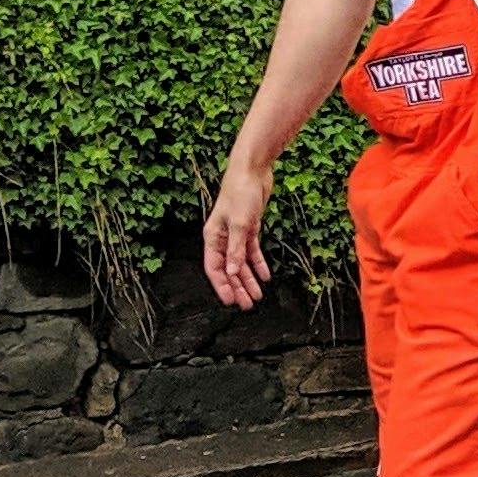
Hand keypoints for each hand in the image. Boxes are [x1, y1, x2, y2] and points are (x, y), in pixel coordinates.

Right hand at [202, 158, 274, 307]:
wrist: (252, 172)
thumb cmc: (241, 193)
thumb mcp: (241, 223)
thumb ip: (236, 248)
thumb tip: (232, 272)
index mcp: (213, 237)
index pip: (214, 267)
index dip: (222, 285)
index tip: (230, 301)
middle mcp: (222, 237)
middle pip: (229, 268)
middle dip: (237, 287)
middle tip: (247, 305)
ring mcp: (236, 233)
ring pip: (241, 262)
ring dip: (249, 279)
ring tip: (257, 296)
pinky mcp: (249, 228)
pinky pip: (252, 251)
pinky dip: (258, 264)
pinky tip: (265, 276)